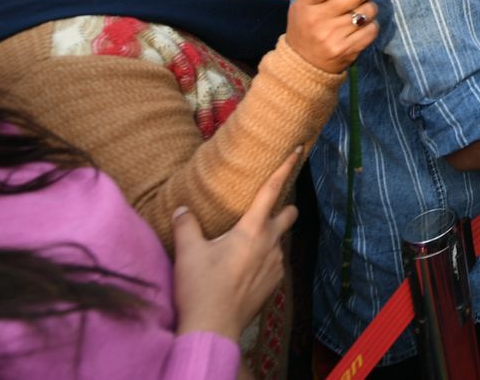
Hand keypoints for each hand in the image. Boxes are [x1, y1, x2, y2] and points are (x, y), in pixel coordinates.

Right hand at [172, 148, 302, 341]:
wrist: (213, 328)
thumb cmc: (200, 287)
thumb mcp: (187, 253)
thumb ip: (186, 226)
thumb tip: (182, 209)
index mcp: (251, 230)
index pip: (271, 191)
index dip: (284, 169)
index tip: (297, 151)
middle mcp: (270, 243)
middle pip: (289, 215)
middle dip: (285, 207)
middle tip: (268, 208)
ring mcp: (276, 265)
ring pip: (280, 241)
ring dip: (269, 238)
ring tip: (246, 247)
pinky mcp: (275, 284)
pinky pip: (275, 263)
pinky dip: (264, 260)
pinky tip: (245, 270)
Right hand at [286, 0, 378, 72]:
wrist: (302, 64)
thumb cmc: (307, 27)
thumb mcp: (306, 5)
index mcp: (306, 4)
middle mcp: (319, 19)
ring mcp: (333, 36)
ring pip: (368, 10)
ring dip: (370, 7)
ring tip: (362, 11)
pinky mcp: (347, 50)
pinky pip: (372, 29)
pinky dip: (372, 24)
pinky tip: (363, 26)